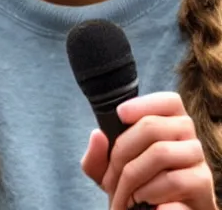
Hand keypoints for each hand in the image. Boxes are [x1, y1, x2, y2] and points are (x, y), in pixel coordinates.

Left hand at [81, 92, 216, 209]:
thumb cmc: (137, 189)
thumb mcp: (111, 172)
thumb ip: (98, 155)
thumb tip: (97, 135)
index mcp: (172, 126)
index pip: (169, 101)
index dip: (143, 103)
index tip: (119, 114)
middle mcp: (190, 139)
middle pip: (152, 126)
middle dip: (121, 154)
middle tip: (110, 181)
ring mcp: (199, 162)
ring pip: (160, 152)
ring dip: (133, 177)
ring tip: (124, 198)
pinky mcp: (203, 187)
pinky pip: (174, 181)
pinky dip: (150, 194)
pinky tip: (144, 205)